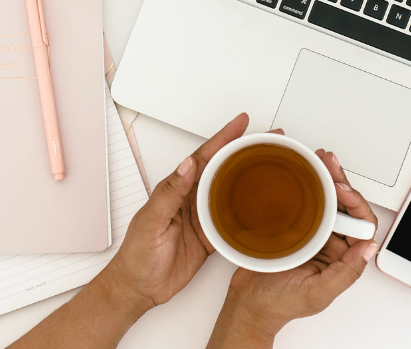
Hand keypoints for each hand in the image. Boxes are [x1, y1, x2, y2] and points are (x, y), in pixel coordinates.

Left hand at [99, 113, 249, 312]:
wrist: (139, 287)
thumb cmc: (138, 255)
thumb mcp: (151, 221)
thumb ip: (170, 193)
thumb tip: (187, 164)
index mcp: (176, 189)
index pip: (204, 157)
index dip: (224, 138)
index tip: (241, 123)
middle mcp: (191, 199)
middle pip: (223, 169)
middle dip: (245, 151)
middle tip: (269, 139)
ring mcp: (202, 217)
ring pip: (232, 190)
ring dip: (251, 177)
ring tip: (273, 163)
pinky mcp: (210, 237)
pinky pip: (234, 219)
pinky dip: (250, 210)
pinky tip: (263, 205)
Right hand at [208, 149, 379, 346]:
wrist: (246, 303)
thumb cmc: (278, 304)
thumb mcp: (317, 292)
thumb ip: (346, 273)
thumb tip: (369, 248)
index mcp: (342, 259)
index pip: (362, 226)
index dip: (356, 204)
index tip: (340, 190)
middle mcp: (331, 245)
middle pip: (346, 207)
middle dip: (341, 183)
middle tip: (329, 164)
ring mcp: (312, 235)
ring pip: (327, 201)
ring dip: (327, 180)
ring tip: (321, 161)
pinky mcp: (293, 228)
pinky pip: (305, 203)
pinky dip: (308, 187)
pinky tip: (305, 174)